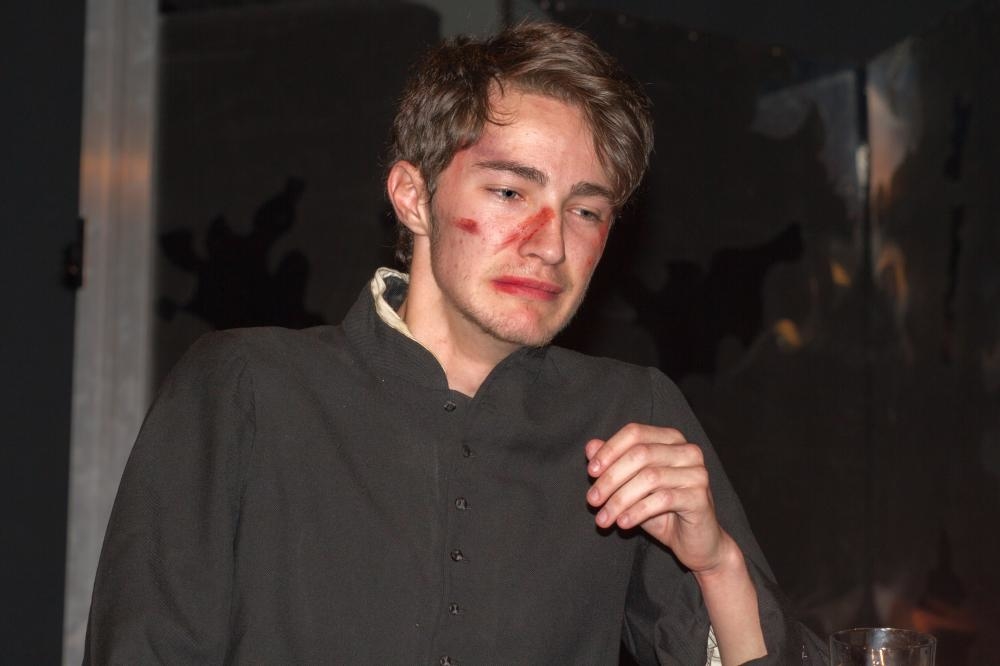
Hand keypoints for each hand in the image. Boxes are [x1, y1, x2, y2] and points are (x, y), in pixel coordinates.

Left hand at [585, 423, 727, 573]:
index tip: (590, 472)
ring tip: (603, 519)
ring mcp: (697, 473)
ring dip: (620, 499)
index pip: (635, 433)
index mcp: (671, 439)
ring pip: (649, 478)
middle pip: (640, 454)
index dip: (609, 450)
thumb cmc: (662, 511)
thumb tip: (590, 446)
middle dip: (610, 478)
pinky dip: (637, 511)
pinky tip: (623, 523)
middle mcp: (687, 451)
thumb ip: (614, 464)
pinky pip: (662, 500)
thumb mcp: (632, 486)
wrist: (696, 543)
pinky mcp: (700, 497)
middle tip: (592, 500)